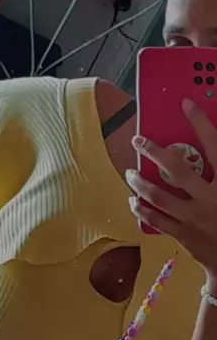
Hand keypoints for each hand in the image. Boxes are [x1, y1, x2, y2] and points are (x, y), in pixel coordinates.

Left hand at [126, 98, 216, 277]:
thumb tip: (207, 150)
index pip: (215, 145)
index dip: (201, 123)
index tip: (186, 104)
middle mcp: (210, 198)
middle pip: (177, 170)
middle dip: (154, 152)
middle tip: (138, 140)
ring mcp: (194, 218)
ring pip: (159, 196)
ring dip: (140, 183)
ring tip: (130, 174)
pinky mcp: (183, 235)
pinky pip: (156, 220)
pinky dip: (142, 210)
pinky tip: (133, 202)